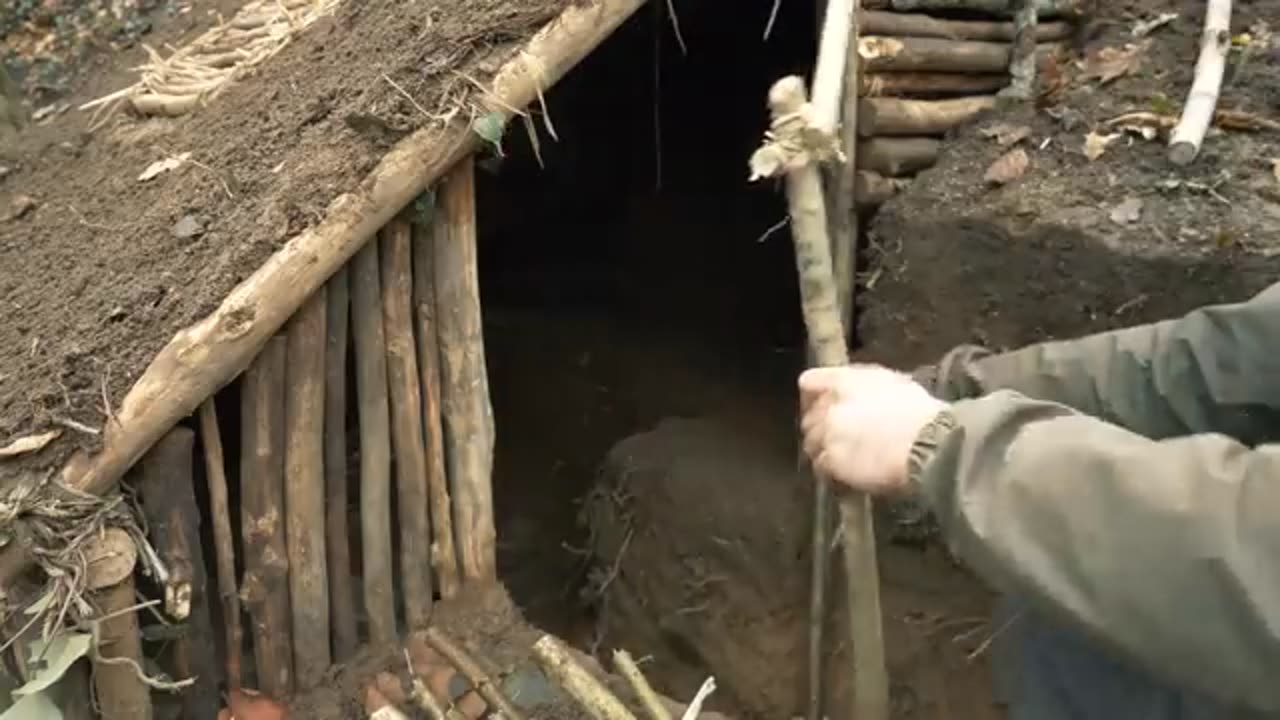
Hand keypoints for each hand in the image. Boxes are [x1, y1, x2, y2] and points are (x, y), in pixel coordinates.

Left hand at [799, 364, 946, 495]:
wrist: (928, 444)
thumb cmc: (920, 413)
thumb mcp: (892, 384)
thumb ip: (863, 386)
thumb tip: (856, 395)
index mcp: (844, 381)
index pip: (809, 382)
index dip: (813, 396)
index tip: (820, 405)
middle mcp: (830, 405)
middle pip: (809, 417)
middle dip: (821, 427)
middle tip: (839, 438)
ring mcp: (827, 434)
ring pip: (812, 443)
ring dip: (824, 451)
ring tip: (845, 459)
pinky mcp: (832, 461)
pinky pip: (821, 467)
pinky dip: (830, 472)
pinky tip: (846, 476)